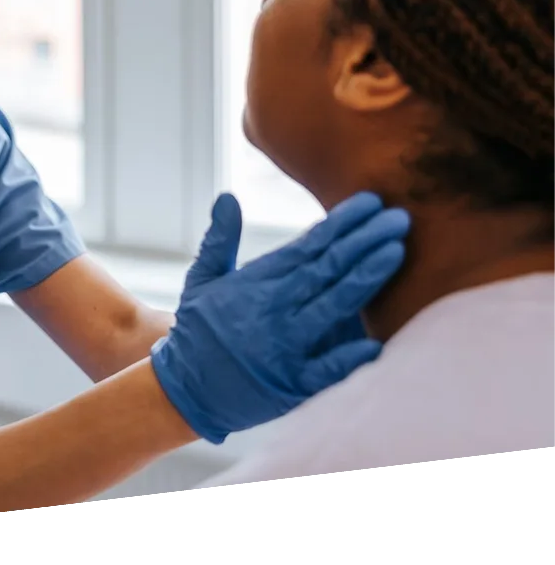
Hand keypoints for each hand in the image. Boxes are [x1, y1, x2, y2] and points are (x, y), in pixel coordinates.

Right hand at [149, 191, 408, 443]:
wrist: (186, 389)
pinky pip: (327, 370)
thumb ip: (220, 238)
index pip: (308, 245)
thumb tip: (227, 197)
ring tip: (396, 251)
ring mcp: (284, 348)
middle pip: (328, 269)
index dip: (341, 223)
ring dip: (367, 277)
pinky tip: (378, 341)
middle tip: (399, 218)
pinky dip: (350, 357)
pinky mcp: (291, 385)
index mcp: (256, 282)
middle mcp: (273, 310)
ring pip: (334, 306)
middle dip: (365, 241)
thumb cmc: (200, 330)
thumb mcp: (202, 279)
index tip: (370, 202)